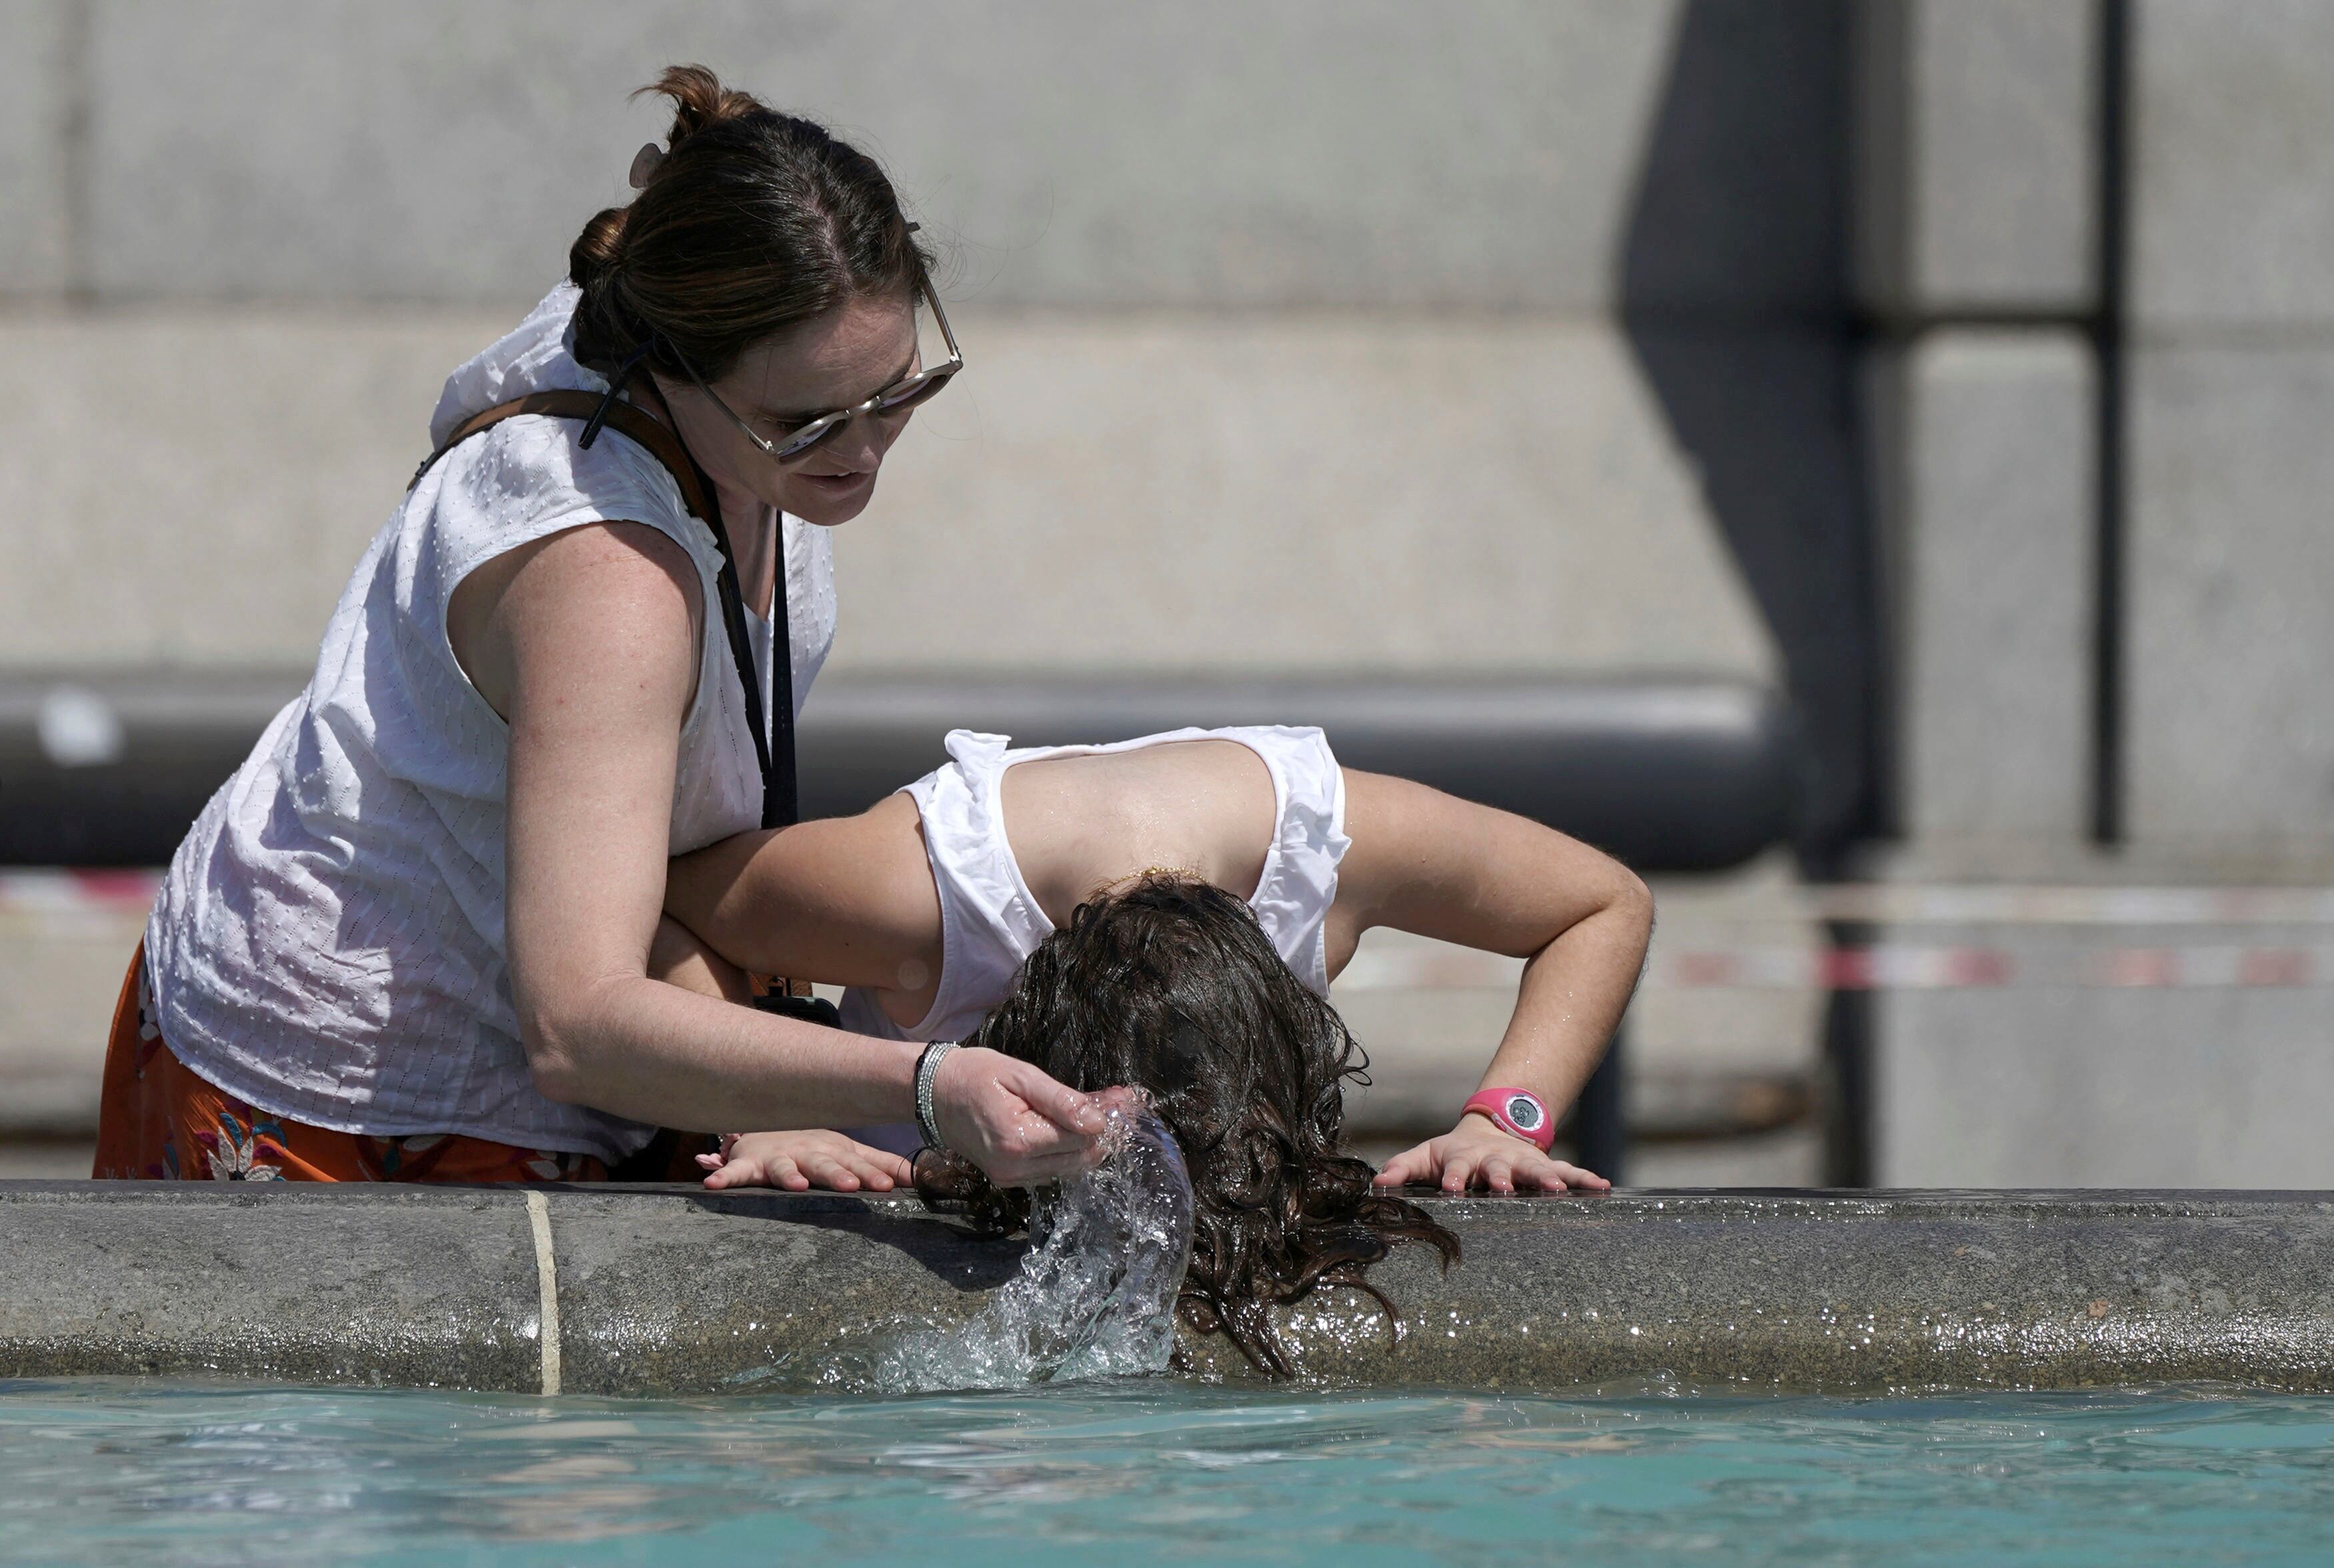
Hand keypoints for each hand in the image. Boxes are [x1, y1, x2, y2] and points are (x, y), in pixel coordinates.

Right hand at [697, 1129, 913, 1192]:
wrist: (769, 1123)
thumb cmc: (816, 1144)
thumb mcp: (850, 1152)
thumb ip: (883, 1165)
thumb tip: (921, 1177)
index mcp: (837, 1151)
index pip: (859, 1165)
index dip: (875, 1174)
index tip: (892, 1186)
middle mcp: (809, 1152)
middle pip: (826, 1165)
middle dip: (839, 1174)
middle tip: (851, 1186)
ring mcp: (779, 1157)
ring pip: (785, 1167)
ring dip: (789, 1176)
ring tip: (796, 1185)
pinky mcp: (750, 1162)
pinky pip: (734, 1170)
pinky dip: (723, 1175)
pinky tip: (712, 1184)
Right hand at [929, 1045, 1113, 1186]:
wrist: (934, 1093)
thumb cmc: (976, 1075)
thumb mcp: (1020, 1075)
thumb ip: (1060, 1100)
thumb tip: (1098, 1122)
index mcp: (1019, 1140)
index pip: (1081, 1139)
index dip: (1104, 1118)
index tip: (1121, 1098)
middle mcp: (1015, 1167)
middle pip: (1080, 1158)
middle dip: (1101, 1131)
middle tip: (1116, 1101)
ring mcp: (1010, 1177)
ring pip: (1068, 1168)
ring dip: (1087, 1141)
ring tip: (1100, 1109)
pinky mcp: (1007, 1177)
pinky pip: (1051, 1169)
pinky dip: (1066, 1149)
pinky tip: (1072, 1124)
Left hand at [1372, 1113, 1611, 1194]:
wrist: (1488, 1130)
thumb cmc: (1451, 1154)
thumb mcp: (1424, 1157)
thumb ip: (1401, 1169)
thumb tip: (1376, 1184)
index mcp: (1464, 1158)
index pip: (1457, 1167)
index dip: (1455, 1177)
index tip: (1453, 1189)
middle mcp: (1496, 1159)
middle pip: (1499, 1167)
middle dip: (1503, 1178)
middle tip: (1506, 1189)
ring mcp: (1523, 1162)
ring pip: (1537, 1169)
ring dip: (1548, 1178)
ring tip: (1561, 1190)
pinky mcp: (1545, 1165)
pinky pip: (1570, 1171)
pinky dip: (1586, 1178)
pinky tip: (1605, 1187)